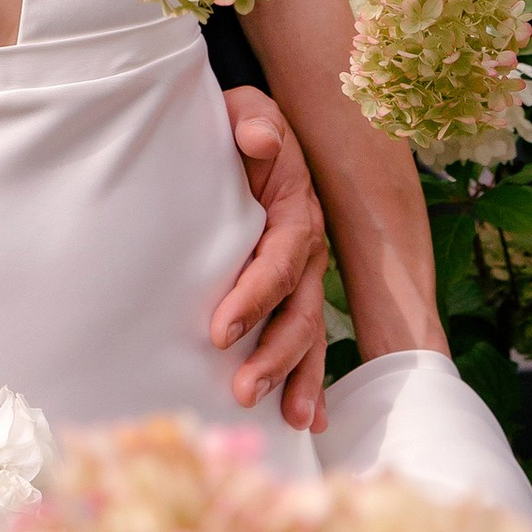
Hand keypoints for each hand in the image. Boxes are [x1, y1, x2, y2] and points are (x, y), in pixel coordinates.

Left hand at [213, 85, 330, 431]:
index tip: (220, 329)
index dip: (254, 297)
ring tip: (288, 419)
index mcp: (295, 210)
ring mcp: (305, 274)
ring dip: (297, 376)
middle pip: (300, 310)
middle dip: (276, 354)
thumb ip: (254, 122)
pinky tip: (310, 420)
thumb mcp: (248, 111)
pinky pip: (308, 339)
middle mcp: (308, 248)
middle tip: (243, 389)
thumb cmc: (240, 127)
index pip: (279, 261)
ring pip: (308, 333)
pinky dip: (312, 381)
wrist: (250, 130)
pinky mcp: (293, 290)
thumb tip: (260, 138)